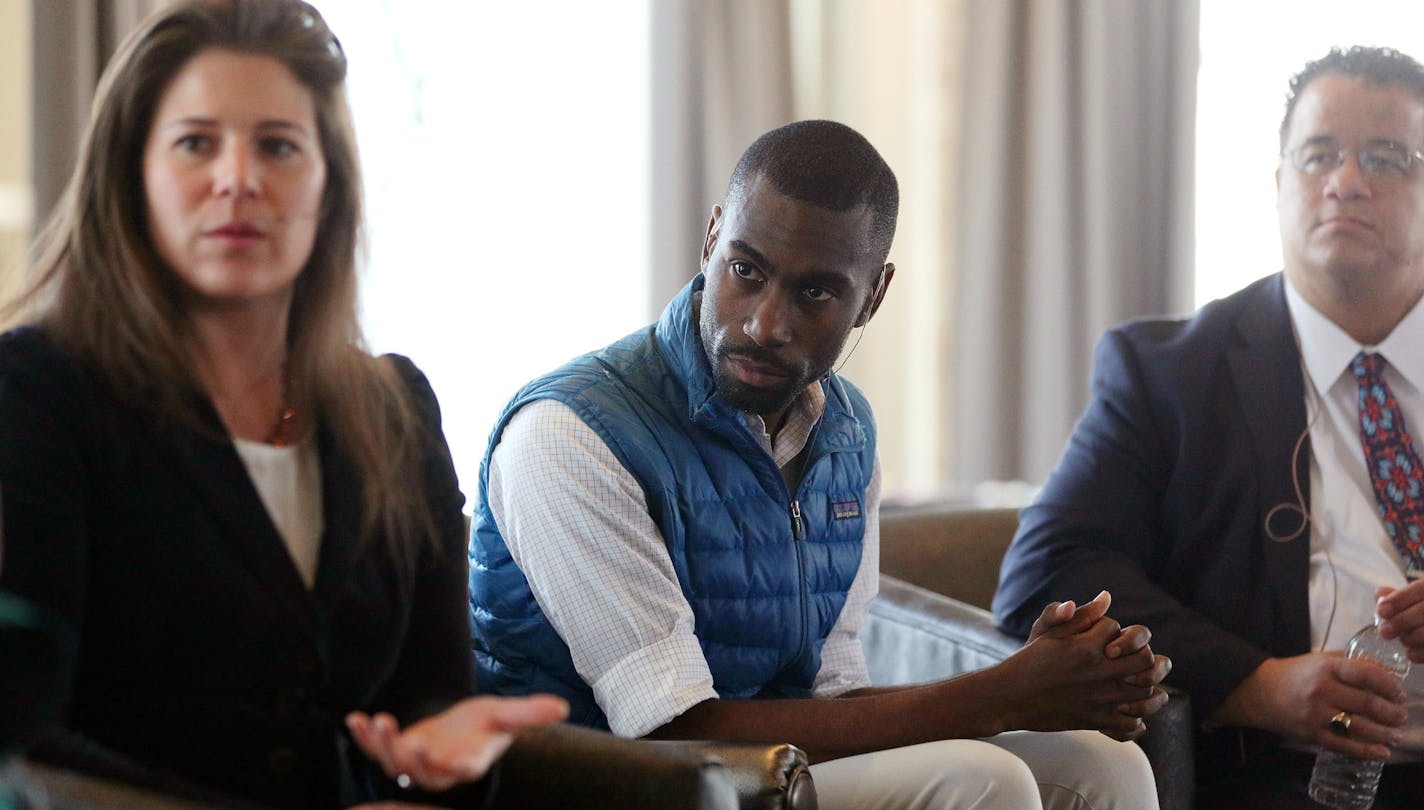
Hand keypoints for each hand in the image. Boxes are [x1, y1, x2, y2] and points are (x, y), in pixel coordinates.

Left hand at [347, 694, 568, 792]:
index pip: (466, 770)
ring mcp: (414, 764)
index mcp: (469, 763)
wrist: (458, 733)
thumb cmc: (483, 727)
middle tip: (410, 741)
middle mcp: (439, 770)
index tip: (460, 762)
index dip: (461, 767)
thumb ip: (529, 713)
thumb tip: (562, 707)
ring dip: (384, 745)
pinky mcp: (395, 752)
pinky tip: (354, 720)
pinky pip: (375, 750)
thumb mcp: (504, 716)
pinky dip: (364, 737)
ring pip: (396, 764)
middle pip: (424, 773)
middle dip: (415, 759)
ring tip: (379, 721)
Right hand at [995, 592, 1168, 740]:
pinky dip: (1138, 718)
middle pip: (1144, 659)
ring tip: (1147, 684)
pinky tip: (1132, 710)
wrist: (1009, 696)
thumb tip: (1106, 597)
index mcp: (1086, 646)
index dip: (1113, 630)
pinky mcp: (1097, 720)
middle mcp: (1098, 671)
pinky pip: (1132, 722)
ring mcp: (1100, 697)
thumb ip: (1079, 615)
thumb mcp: (1048, 632)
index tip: (1105, 637)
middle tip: (1134, 657)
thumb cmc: (1027, 662)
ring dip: (1150, 685)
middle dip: (1143, 654)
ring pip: (1145, 690)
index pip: (1117, 629)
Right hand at [1210, 654, 1406, 760]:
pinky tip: (1381, 752)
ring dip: (1384, 733)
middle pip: (1367, 703)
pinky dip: (1366, 751)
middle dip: (1391, 712)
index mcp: (1326, 667)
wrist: (1257, 691)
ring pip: (1360, 727)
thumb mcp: (1319, 659)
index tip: (1400, 693)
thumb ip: (1350, 663)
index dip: (1389, 685)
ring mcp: (1316, 714)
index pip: (1366, 674)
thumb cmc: (1293, 674)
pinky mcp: (1312, 733)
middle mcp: (1322, 690)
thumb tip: (1384, 671)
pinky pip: (1344, 746)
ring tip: (1396, 734)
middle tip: (1401, 716)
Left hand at [1376, 579, 1423, 661]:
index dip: (1398, 600)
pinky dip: (1421, 653)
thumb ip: (1399, 596)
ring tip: (1403, 640)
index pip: (1419, 588)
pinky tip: (1411, 654)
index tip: (1381, 611)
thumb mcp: (1417, 598)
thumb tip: (1379, 594)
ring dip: (1411, 638)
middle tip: (1384, 631)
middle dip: (1401, 621)